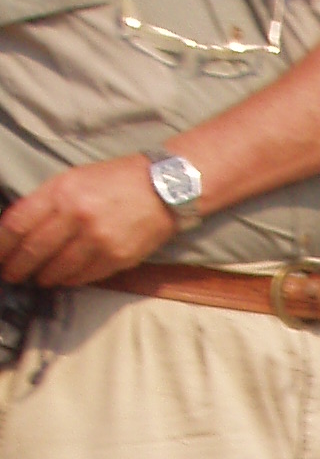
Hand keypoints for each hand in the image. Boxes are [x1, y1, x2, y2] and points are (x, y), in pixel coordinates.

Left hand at [0, 157, 176, 287]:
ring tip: (38, 278)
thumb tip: (23, 230)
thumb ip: (48, 202)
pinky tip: (64, 278)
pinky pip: (84, 276)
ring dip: (44, 276)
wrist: (164, 189)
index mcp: (61, 192)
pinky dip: (70, 279)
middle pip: (34, 250)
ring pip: (58, 269)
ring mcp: (97, 240)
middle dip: (18, 267)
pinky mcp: (116, 258)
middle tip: (11, 275)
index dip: (2, 245)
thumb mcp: (74, 179)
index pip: (18, 225)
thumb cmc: (115, 181)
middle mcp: (77, 216)